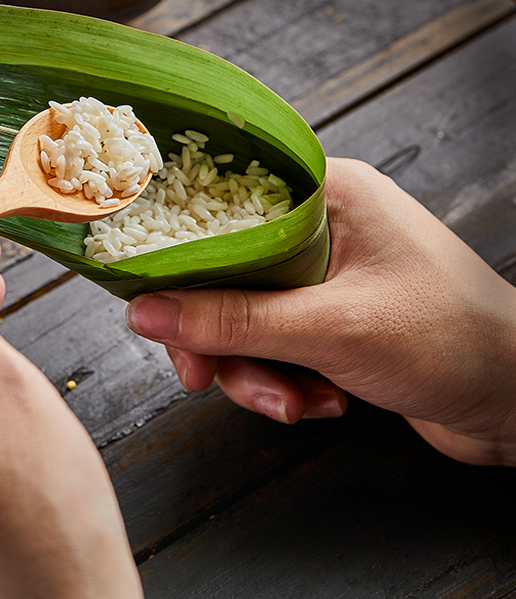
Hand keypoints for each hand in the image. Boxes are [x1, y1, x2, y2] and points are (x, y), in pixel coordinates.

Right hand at [126, 158, 515, 465]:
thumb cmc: (450, 341)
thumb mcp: (332, 328)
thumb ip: (235, 320)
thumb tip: (147, 311)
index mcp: (326, 195)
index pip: (220, 206)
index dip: (178, 256)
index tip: (149, 302)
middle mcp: (320, 229)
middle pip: (224, 276)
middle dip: (219, 338)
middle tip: (204, 376)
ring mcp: (326, 278)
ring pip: (246, 322)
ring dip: (258, 374)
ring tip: (294, 404)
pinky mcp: (331, 322)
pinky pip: (275, 349)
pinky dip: (287, 383)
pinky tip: (324, 403)